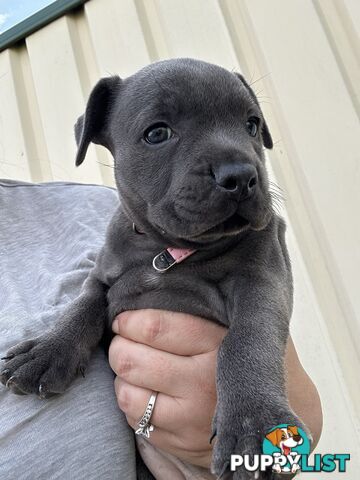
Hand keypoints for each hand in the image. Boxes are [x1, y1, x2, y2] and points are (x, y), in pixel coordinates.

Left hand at [109, 309, 225, 467]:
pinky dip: (132, 402)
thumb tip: (136, 306)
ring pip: (126, 392)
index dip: (129, 321)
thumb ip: (186, 316)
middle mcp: (203, 382)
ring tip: (135, 369)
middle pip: (131, 360)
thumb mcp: (221, 330)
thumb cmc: (231, 361)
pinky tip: (146, 393)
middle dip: (118, 347)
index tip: (122, 320)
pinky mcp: (179, 443)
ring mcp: (190, 417)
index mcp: (215, 344)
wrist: (259, 413)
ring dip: (122, 377)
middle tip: (123, 343)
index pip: (155, 327)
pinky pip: (133, 419)